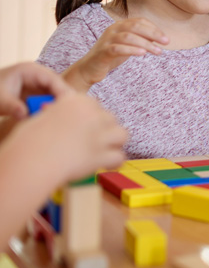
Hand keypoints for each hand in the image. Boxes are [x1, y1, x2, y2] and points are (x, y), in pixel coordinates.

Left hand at [0, 62, 71, 118]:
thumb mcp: (0, 99)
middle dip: (62, 99)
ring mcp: (38, 85)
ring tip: (57, 118)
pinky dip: (48, 109)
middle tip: (67, 114)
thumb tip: (25, 115)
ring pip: (54, 94)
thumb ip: (13, 106)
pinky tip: (49, 118)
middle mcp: (38, 76)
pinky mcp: (36, 94)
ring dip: (56, 105)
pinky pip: (47, 101)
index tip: (69, 104)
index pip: (53, 79)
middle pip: (57, 86)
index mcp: (30, 70)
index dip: (62, 91)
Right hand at [9, 92, 126, 180]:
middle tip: (95, 141)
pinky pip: (119, 156)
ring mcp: (99, 134)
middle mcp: (92, 114)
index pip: (94, 105)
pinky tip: (107, 166)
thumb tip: (56, 114)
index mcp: (76, 101)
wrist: (29, 161)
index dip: (91, 117)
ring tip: (106, 151)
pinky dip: (114, 162)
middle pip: (110, 118)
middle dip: (104, 129)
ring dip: (115, 142)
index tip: (86, 126)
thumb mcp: (42, 118)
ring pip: (122, 134)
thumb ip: (57, 114)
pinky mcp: (101, 154)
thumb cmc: (28, 142)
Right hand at [69, 18, 167, 88]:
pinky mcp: (103, 52)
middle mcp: (112, 30)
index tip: (165, 38)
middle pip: (135, 26)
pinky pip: (118, 48)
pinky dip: (131, 50)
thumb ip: (141, 39)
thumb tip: (160, 37)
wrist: (89, 69)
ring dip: (146, 44)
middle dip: (153, 33)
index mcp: (119, 25)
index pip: (139, 21)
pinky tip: (142, 54)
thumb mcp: (128, 45)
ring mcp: (107, 40)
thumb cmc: (111, 55)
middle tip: (166, 42)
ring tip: (158, 52)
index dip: (154, 28)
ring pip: (128, 37)